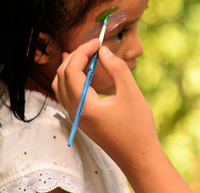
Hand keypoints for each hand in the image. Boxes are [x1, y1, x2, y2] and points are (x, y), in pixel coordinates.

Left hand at [53, 39, 190, 191]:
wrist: (138, 157)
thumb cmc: (138, 127)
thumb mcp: (131, 93)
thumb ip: (117, 68)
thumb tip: (103, 50)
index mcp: (83, 105)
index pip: (71, 70)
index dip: (82, 51)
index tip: (97, 41)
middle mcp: (74, 111)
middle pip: (62, 76)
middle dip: (76, 56)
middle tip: (94, 46)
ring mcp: (76, 117)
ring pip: (61, 85)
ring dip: (71, 66)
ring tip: (86, 53)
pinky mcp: (81, 119)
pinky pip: (68, 94)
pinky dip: (72, 79)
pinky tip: (84, 71)